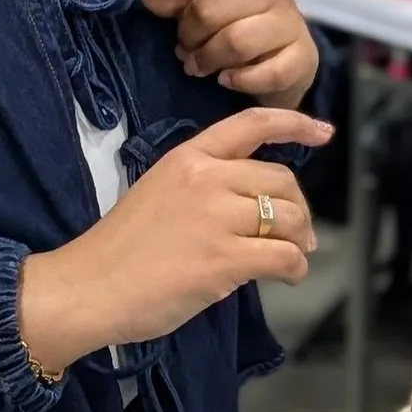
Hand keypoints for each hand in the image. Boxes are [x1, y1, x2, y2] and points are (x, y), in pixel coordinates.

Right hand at [18, 108, 333, 367]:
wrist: (88, 287)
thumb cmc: (119, 250)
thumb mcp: (159, 193)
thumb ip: (204, 188)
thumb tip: (252, 206)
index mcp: (189, 158)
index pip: (252, 125)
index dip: (295, 124)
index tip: (323, 132)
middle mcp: (206, 179)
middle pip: (281, 180)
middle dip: (298, 209)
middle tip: (298, 234)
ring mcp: (216, 218)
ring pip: (288, 218)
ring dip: (301, 240)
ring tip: (292, 256)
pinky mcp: (225, 259)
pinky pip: (284, 256)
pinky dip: (295, 267)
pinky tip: (287, 275)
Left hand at [139, 0, 319, 110]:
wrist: (285, 62)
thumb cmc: (237, 25)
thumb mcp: (205, 5)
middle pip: (211, 9)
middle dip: (188, 35)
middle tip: (183, 49)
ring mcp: (291, 23)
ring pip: (235, 42)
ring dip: (208, 59)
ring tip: (199, 66)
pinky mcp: (303, 58)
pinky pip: (262, 73)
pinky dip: (237, 80)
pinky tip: (227, 79)